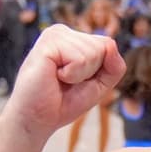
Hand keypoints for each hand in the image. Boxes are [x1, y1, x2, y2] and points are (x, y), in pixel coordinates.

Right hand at [1, 24, 124, 139]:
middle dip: (90, 72)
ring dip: (79, 75)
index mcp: (72, 38)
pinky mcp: (48, 43)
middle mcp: (63, 32)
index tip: (77, 81)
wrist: (37, 120)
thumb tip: (112, 44)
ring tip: (58, 80)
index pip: (108, 45)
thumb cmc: (63, 103)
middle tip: (66, 82)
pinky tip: (53, 76)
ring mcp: (54, 35)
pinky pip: (80, 59)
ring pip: (94, 52)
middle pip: (103, 47)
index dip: (99, 71)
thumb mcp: (98, 85)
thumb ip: (113, 67)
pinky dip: (71, 75)